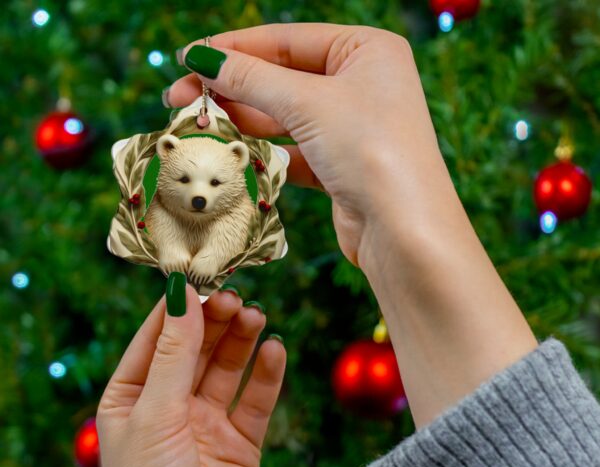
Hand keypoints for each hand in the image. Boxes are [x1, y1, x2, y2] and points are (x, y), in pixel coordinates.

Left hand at [97, 283, 284, 466]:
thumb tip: (181, 295)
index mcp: (131, 398)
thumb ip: (173, 354)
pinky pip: (256, 399)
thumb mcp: (155, 415)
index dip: (178, 307)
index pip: (156, 337)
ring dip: (242, 340)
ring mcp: (206, 424)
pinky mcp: (240, 443)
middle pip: (196, 348)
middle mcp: (169, 407)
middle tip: (237, 297)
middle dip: (215, 321)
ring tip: (257, 316)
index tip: (201, 276)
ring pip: (227, 368)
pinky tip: (276, 350)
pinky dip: (267, 374)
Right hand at [167, 25, 536, 428]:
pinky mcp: (341, 167)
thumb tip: (202, 58)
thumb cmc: (371, 151)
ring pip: (284, 118)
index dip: (234, 49)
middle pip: (282, 79)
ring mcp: (352, 128)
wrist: (404, 232)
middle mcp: (362, 85)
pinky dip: (264, 153)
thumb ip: (252, 79)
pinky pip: (293, 151)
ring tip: (198, 126)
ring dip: (242, 122)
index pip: (287, 40)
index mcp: (366, 50)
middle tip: (180, 99)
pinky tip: (231, 155)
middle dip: (231, 89)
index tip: (189, 59)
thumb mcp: (308, 103)